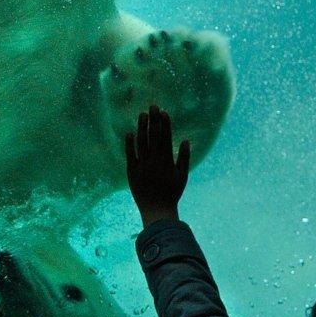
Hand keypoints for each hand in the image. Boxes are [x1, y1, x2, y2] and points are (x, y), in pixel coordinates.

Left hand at [125, 105, 190, 225]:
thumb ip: (184, 157)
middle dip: (154, 120)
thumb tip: (186, 140)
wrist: (157, 209)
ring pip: (141, 142)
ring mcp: (142, 165)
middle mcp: (154, 160)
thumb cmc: (171, 193)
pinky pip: (130, 154)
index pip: (165, 138)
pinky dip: (129, 143)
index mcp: (166, 160)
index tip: (164, 112)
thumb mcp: (182, 175)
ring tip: (142, 114)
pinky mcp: (132, 171)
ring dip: (142, 127)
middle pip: (153, 136)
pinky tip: (129, 132)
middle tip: (153, 106)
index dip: (165, 124)